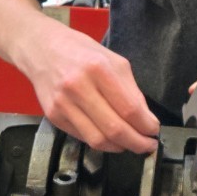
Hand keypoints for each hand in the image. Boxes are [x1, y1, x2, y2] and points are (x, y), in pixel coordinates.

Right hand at [26, 21, 159, 153]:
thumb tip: (145, 117)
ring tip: (131, 144)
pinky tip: (111, 138)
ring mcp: (63, 104)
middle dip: (137, 142)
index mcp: (98, 69)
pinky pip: (82, 137)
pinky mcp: (54, 116)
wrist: (42, 48)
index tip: (154, 130)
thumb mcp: (113, 60)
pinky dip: (101, 142)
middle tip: (148, 144)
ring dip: (119, 147)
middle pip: (114, 128)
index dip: (146, 124)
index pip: (128, 108)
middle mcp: (78, 87)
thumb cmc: (81, 51)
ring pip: (97, 140)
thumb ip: (130, 89)